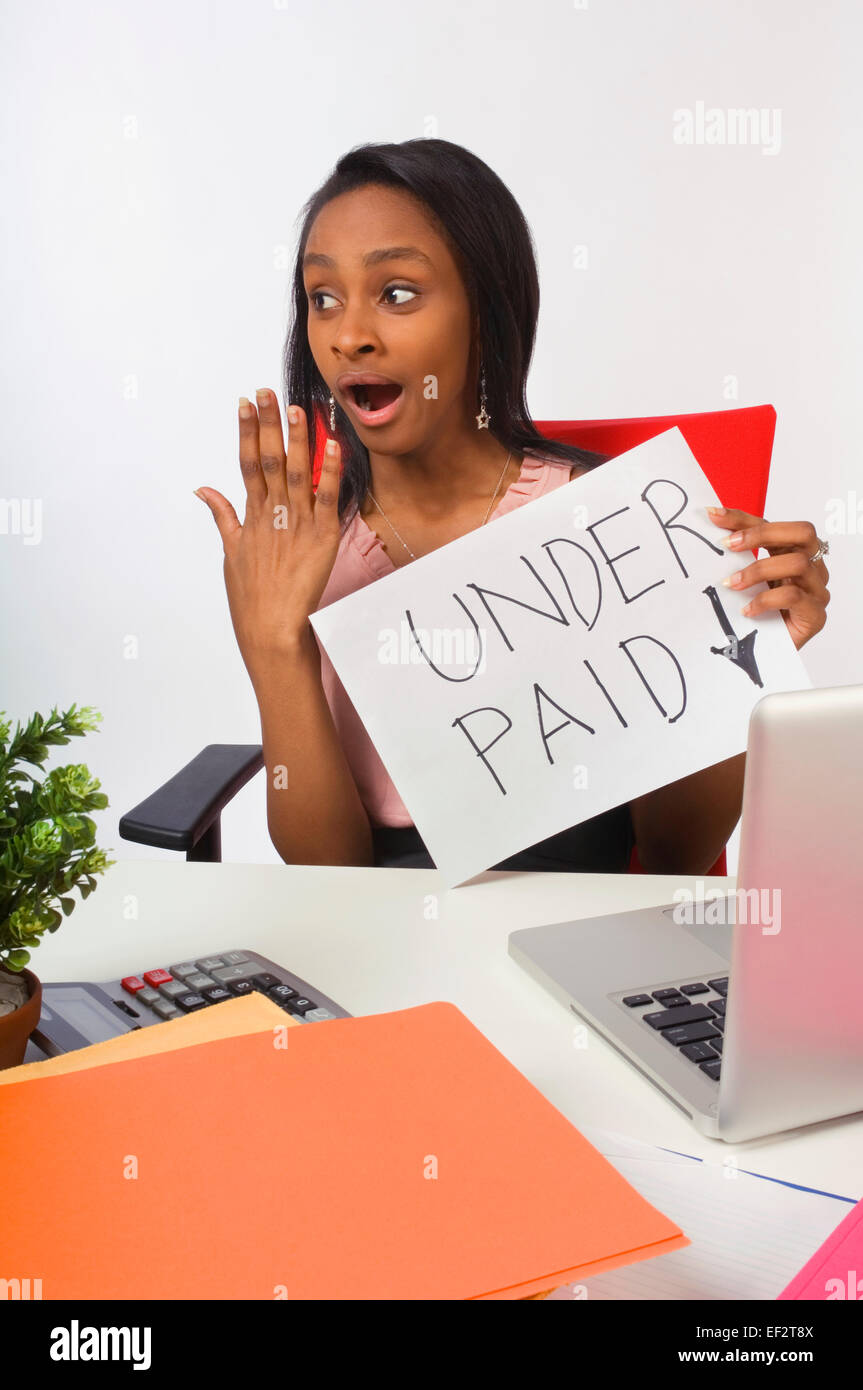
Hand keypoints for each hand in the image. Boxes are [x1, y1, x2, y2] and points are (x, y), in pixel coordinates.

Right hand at [194, 390, 341, 668]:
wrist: (270, 630)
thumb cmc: (251, 599)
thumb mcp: (230, 554)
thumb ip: (222, 516)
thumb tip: (203, 490)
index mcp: (250, 517)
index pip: (245, 463)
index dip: (245, 431)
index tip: (244, 403)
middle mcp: (271, 515)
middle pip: (268, 460)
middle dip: (267, 423)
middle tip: (267, 390)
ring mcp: (296, 525)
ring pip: (297, 473)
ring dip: (298, 439)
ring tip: (298, 408)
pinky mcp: (321, 539)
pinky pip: (327, 499)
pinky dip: (329, 473)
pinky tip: (332, 446)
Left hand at [707, 506, 829, 651]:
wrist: (766, 655)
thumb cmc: (758, 615)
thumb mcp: (746, 580)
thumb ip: (738, 557)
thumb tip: (713, 530)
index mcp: (795, 553)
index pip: (774, 525)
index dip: (744, 518)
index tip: (715, 516)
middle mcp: (812, 567)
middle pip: (803, 533)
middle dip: (761, 535)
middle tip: (728, 546)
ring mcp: (817, 590)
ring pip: (797, 564)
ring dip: (758, 571)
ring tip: (731, 584)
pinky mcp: (815, 614)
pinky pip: (794, 596)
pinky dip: (766, 600)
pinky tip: (748, 610)